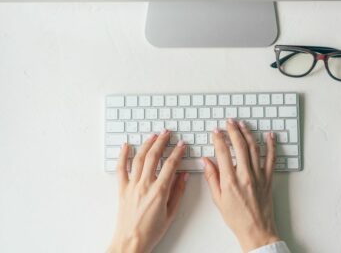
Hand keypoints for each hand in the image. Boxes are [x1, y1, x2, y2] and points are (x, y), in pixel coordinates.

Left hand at [108, 130, 188, 252]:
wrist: (130, 242)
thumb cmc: (151, 231)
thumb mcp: (171, 213)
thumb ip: (178, 193)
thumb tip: (184, 176)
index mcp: (159, 191)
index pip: (170, 165)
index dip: (177, 153)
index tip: (182, 145)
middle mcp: (144, 185)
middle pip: (153, 157)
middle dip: (162, 142)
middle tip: (167, 133)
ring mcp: (132, 186)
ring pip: (139, 159)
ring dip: (146, 145)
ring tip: (153, 136)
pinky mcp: (122, 189)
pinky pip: (121, 169)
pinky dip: (122, 156)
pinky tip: (126, 146)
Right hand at [203, 119, 279, 251]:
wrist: (256, 230)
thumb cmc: (237, 218)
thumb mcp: (218, 199)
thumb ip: (212, 178)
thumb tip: (206, 161)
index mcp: (230, 180)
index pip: (223, 152)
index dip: (218, 138)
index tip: (215, 131)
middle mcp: (245, 175)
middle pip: (239, 146)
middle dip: (233, 130)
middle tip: (229, 122)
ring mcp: (259, 175)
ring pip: (254, 148)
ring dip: (248, 133)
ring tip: (242, 124)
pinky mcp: (268, 178)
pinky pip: (271, 158)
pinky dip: (271, 145)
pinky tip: (270, 136)